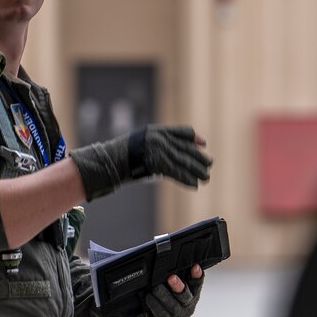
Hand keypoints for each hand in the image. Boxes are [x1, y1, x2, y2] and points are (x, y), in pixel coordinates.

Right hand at [69, 125, 212, 200]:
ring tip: (205, 177)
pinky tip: (194, 185)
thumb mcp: (141, 142)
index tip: (203, 144)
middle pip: (186, 148)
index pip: (182, 132)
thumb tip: (175, 151)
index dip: (194, 139)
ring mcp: (158, 150)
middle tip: (208, 165)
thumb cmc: (122, 155)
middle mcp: (159, 139)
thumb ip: (159, 143)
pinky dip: (186, 179)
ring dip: (196, 170)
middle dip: (199, 158)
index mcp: (156, 131)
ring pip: (183, 161)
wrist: (108, 162)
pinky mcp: (156, 164)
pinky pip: (176, 172)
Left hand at [138, 264, 203, 316]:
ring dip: (164, 296)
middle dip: (178, 286)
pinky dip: (155, 305)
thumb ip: (172, 276)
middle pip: (186, 295)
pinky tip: (149, 298)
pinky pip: (162, 315)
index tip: (195, 266)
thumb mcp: (167, 285)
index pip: (196, 283)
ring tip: (155, 288)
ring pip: (174, 306)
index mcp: (192, 293)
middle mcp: (189, 305)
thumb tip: (168, 259)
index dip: (197, 275)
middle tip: (171, 277)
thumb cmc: (161, 297)